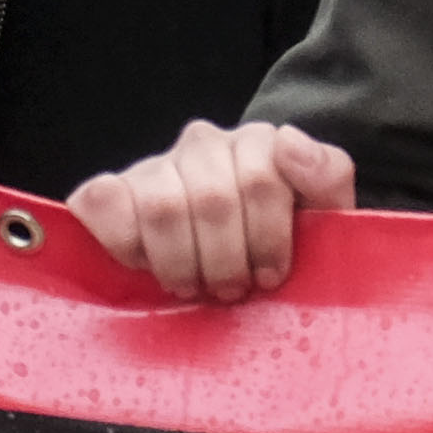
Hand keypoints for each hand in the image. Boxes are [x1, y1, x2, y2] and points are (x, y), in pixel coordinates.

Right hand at [68, 117, 356, 303]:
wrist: (231, 269)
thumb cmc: (280, 251)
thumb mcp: (323, 219)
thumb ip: (327, 177)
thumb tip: (287, 142)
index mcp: (258, 145)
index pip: (261, 178)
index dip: (267, 239)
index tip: (271, 276)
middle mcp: (204, 144)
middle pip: (213, 200)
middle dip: (226, 260)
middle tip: (231, 290)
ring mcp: (155, 165)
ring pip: (163, 206)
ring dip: (182, 261)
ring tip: (193, 286)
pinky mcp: (109, 190)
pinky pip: (105, 202)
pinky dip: (127, 244)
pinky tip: (146, 265)